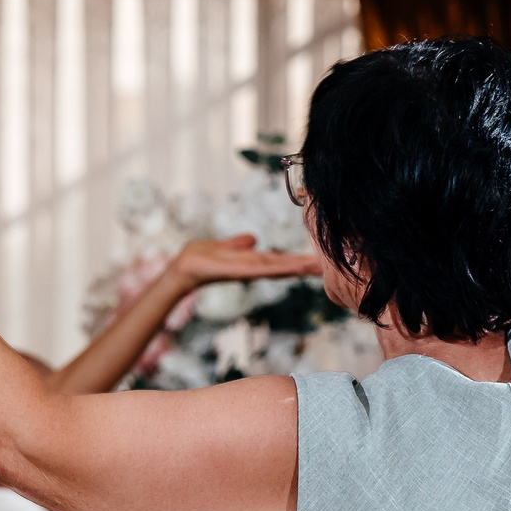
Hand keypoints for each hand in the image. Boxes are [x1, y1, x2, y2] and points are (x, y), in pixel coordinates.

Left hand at [162, 234, 321, 289]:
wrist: (183, 266)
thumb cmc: (200, 257)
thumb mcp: (224, 246)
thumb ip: (239, 244)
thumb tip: (254, 239)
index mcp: (250, 262)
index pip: (278, 261)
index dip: (297, 261)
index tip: (317, 261)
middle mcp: (251, 268)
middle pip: (282, 267)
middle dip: (304, 267)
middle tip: (327, 268)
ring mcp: (245, 270)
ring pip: (275, 268)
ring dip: (296, 268)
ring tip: (316, 267)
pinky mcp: (237, 271)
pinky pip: (260, 269)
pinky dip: (276, 269)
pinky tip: (291, 269)